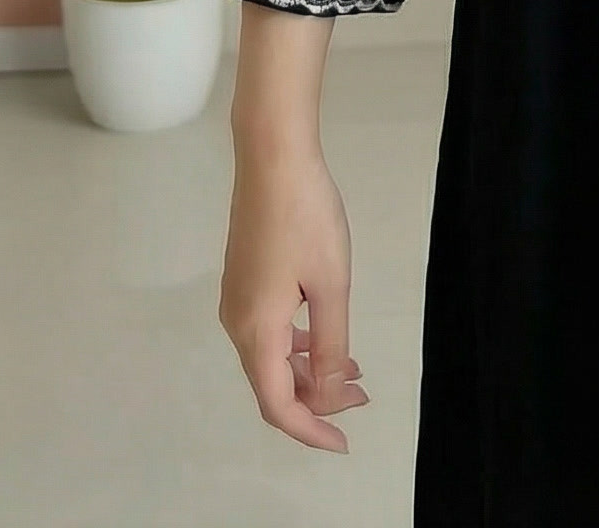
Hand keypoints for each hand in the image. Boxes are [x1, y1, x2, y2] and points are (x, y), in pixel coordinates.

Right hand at [219, 137, 370, 452]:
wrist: (272, 156)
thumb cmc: (306, 217)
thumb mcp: (331, 283)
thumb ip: (331, 344)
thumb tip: (329, 393)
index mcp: (256, 331)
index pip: (278, 405)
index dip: (311, 430)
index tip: (345, 442)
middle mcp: (237, 323)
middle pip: (272, 384)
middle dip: (316, 400)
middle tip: (362, 397)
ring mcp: (237, 299)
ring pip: (271, 357)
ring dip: (309, 371)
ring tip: (354, 372)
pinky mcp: (244, 278)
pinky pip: (269, 331)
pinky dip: (298, 344)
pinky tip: (326, 334)